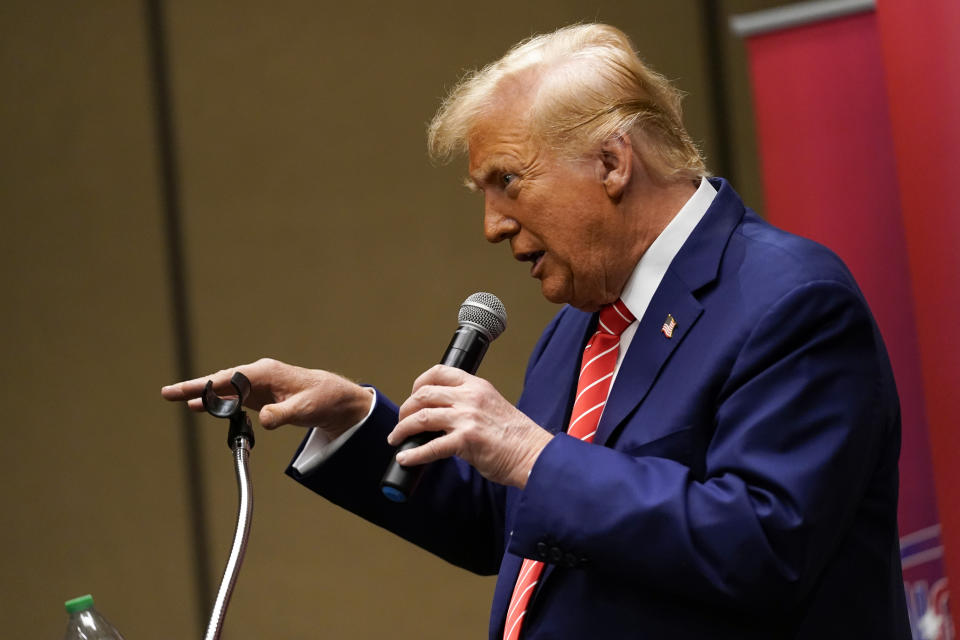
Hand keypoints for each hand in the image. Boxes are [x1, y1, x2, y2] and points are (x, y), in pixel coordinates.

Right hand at [161, 358, 373, 438]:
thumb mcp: (305, 409)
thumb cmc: (323, 399)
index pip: (229, 379)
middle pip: (220, 381)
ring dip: (202, 395)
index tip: (188, 393)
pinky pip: (233, 398)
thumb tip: (263, 420)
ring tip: (176, 398)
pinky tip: (202, 407)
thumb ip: (282, 414)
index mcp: (266, 372)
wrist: (337, 400)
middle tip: (167, 394)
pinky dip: (217, 402)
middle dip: (194, 387)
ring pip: (224, 389)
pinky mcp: (261, 395)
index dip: (206, 386)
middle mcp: (259, 375)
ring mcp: (259, 384)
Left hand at [388, 365, 552, 487]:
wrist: (533, 454)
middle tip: (401, 422)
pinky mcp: (466, 440)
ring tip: (396, 439)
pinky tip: (406, 458)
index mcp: (476, 386)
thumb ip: (469, 405)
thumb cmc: (516, 436)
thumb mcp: (492, 406)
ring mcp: (467, 417)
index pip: (438, 372)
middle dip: (405, 409)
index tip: (412, 396)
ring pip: (421, 417)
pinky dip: (413, 454)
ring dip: (403, 429)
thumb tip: (443, 417)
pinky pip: (430, 446)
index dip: (418, 383)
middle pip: (424, 395)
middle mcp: (469, 397)